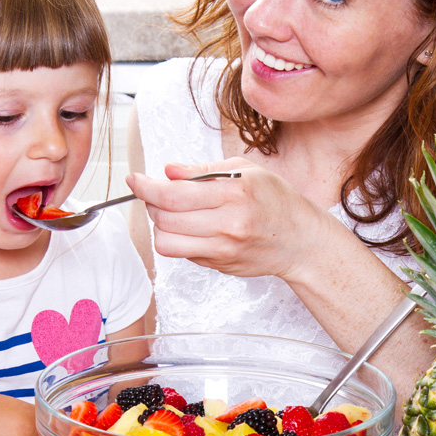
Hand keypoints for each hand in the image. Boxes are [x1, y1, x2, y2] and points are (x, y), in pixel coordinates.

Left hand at [126, 158, 336, 283]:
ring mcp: (224, 249)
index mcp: (235, 192)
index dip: (146, 187)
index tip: (134, 180)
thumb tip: (168, 171)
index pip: (174, 194)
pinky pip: (182, 254)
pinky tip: (192, 228)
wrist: (301, 240)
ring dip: (159, 225)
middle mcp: (229, 223)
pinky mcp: (220, 265)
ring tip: (172, 212)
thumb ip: (202, 169)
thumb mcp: (246, 171)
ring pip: (166, 242)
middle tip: (155, 193)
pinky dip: (177, 239)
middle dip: (150, 203)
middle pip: (164, 218)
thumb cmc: (275, 200)